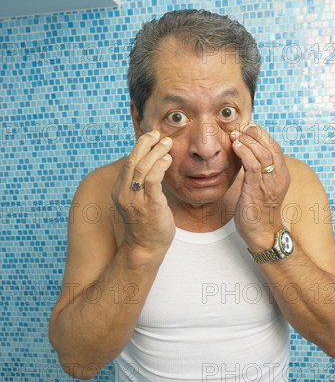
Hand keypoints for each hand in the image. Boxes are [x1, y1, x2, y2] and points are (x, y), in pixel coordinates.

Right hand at [111, 130, 175, 252]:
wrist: (145, 247)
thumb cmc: (145, 224)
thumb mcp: (136, 201)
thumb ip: (140, 184)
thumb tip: (152, 164)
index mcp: (119, 190)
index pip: (127, 162)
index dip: (139, 147)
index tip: (151, 137)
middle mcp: (124, 193)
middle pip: (132, 160)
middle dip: (145, 143)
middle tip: (158, 134)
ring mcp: (136, 200)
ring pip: (142, 167)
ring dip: (156, 152)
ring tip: (167, 143)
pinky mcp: (150, 205)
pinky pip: (153, 179)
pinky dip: (160, 165)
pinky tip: (168, 160)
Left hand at [230, 122, 290, 250]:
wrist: (262, 233)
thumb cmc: (259, 212)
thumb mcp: (262, 188)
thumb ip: (259, 172)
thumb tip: (248, 157)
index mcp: (282, 175)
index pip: (275, 147)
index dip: (263, 135)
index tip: (250, 127)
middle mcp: (278, 177)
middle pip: (270, 146)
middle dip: (256, 133)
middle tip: (241, 126)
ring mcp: (269, 183)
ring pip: (262, 153)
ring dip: (248, 140)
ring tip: (236, 133)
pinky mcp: (257, 188)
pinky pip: (252, 165)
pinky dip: (245, 152)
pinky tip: (236, 145)